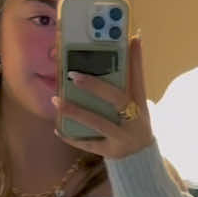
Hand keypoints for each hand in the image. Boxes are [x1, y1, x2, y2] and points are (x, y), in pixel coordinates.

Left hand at [52, 33, 154, 159]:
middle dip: (95, 86)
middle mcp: (134, 119)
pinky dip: (72, 138)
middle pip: (117, 99)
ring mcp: (123, 137)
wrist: (140, 158)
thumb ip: (127, 84)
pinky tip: (58, 129)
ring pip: (98, 122)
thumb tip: (120, 53)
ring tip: (56, 100)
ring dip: (76, 111)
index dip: (136, 59)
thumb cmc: (132, 123)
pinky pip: (89, 144)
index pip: (139, 77)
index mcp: (140, 104)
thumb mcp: (136, 105)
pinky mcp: (111, 152)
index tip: (132, 38)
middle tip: (73, 74)